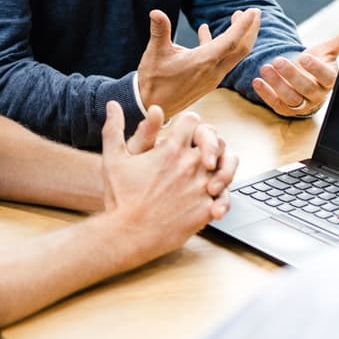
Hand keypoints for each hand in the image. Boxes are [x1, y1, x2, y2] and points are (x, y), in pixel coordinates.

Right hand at [100, 102, 238, 264]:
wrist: (128, 233)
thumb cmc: (119, 196)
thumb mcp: (113, 158)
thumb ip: (114, 128)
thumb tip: (113, 104)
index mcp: (171, 149)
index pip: (193, 121)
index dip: (188, 123)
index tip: (183, 131)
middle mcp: (191, 165)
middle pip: (215, 140)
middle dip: (207, 143)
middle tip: (198, 151)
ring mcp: (202, 188)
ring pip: (225, 168)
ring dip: (217, 168)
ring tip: (206, 173)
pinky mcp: (207, 210)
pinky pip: (224, 197)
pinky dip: (219, 196)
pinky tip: (207, 198)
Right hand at [136, 8, 260, 118]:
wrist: (152, 106)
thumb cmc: (153, 81)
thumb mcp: (155, 53)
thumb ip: (159, 31)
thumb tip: (155, 12)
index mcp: (203, 61)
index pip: (231, 41)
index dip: (244, 25)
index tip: (253, 11)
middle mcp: (213, 71)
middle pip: (241, 49)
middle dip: (250, 30)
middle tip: (255, 12)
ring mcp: (212, 77)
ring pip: (233, 55)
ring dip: (238, 36)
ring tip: (236, 17)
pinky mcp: (207, 80)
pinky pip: (221, 60)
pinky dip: (219, 45)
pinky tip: (206, 31)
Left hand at [253, 27, 338, 117]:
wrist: (304, 79)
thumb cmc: (316, 63)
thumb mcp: (326, 51)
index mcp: (330, 80)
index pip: (326, 77)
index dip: (316, 68)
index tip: (304, 57)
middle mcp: (318, 95)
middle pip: (306, 88)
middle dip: (291, 75)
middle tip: (277, 60)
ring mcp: (302, 104)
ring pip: (291, 98)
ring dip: (277, 84)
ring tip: (264, 68)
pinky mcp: (287, 110)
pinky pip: (277, 104)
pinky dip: (266, 94)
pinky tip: (257, 81)